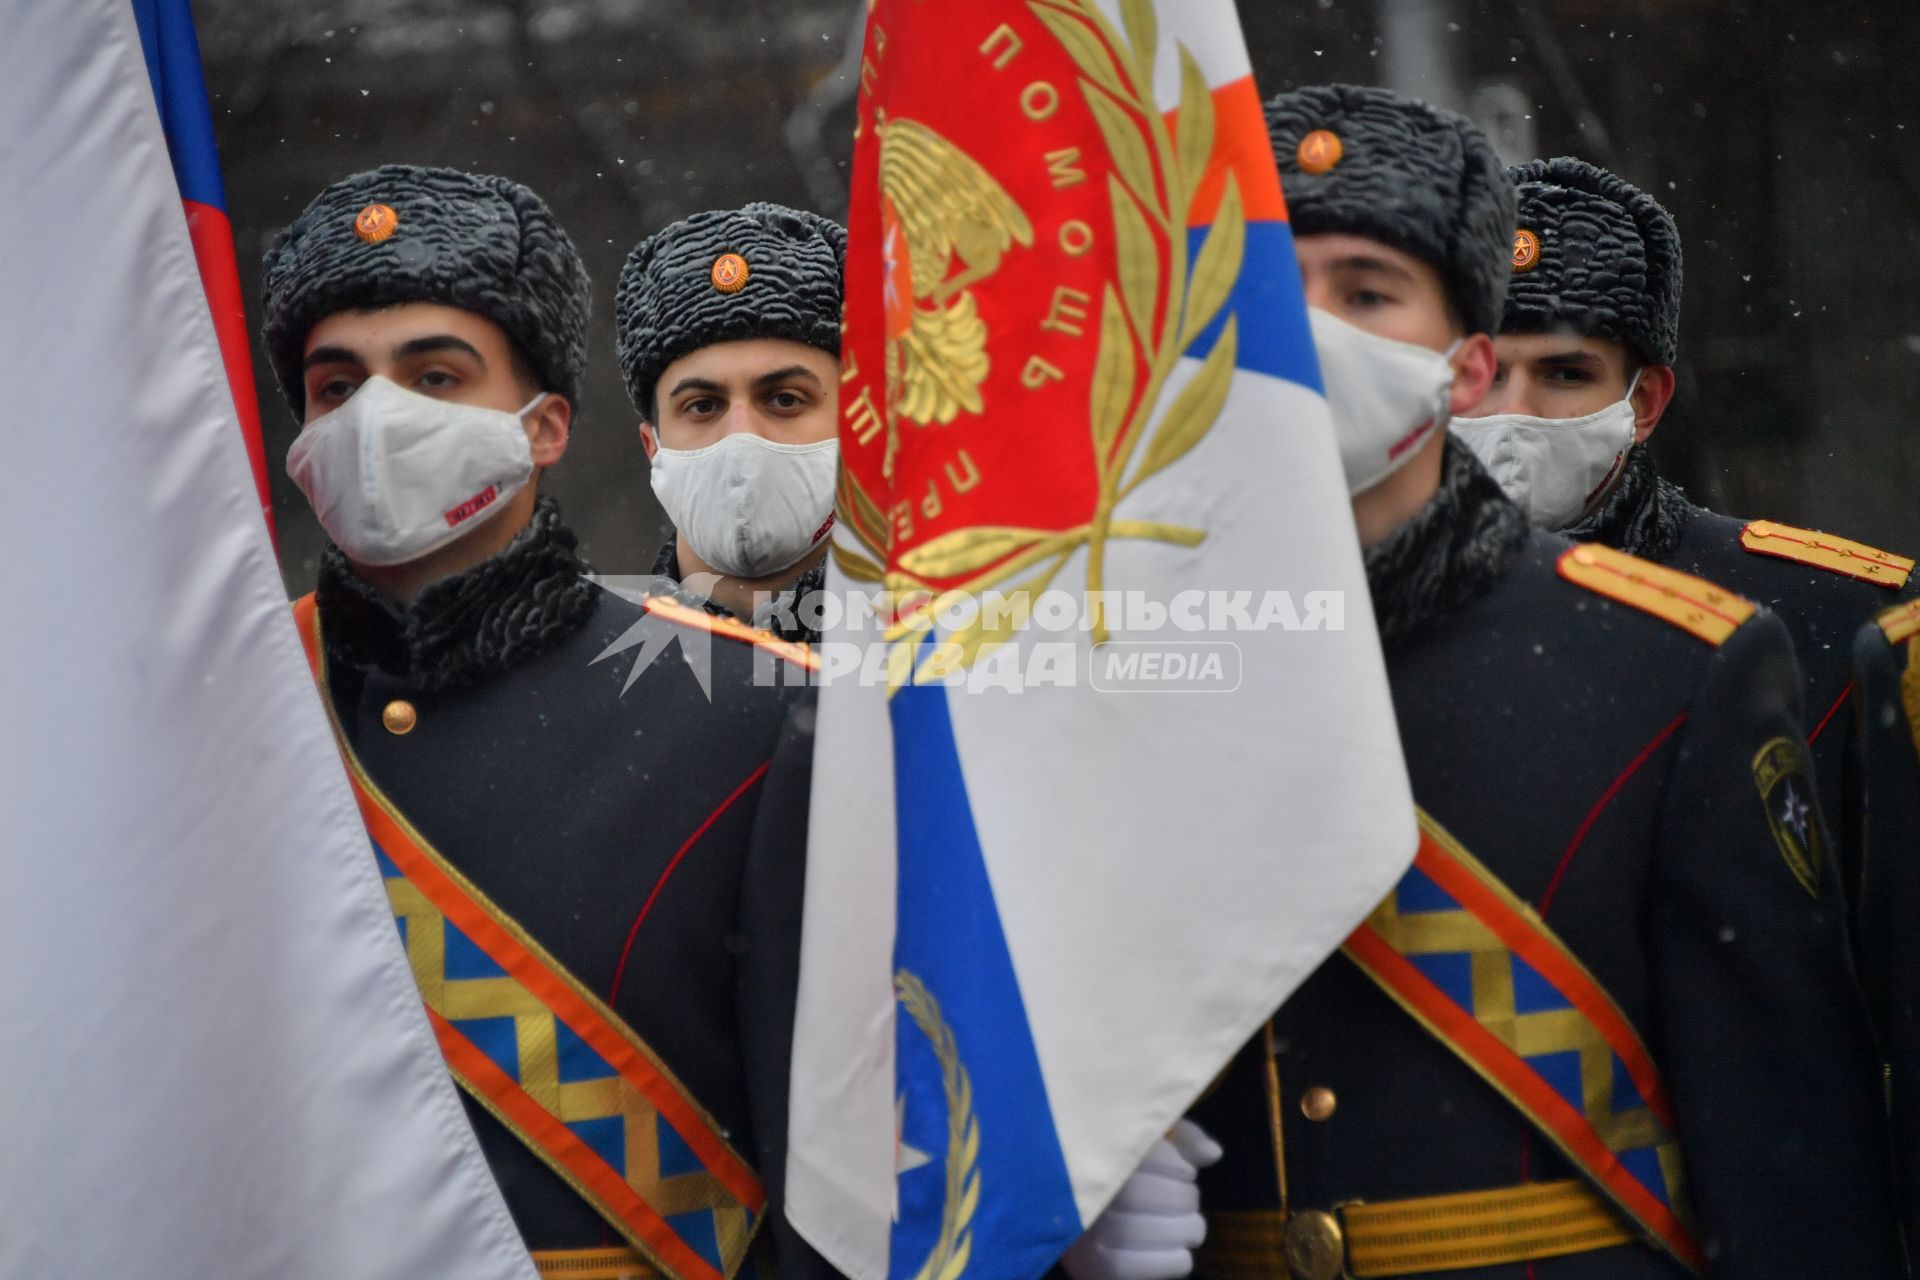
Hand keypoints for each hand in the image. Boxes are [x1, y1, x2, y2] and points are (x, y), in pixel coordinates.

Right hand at [1060, 1121, 1223, 1279]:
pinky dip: (1178, 1258)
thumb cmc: (1124, 1180)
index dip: (1177, 1164)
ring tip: (1183, 1224)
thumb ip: (1180, 1139)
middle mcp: (1090, 1195)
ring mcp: (1095, 1237)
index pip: (1149, 1156)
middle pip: (1154, 1195)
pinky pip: (1162, 1264)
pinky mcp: (1106, 1270)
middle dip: (1186, 1197)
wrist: (1078, 1229)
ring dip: (1188, 1227)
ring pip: (1164, 1231)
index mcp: (1096, 1156)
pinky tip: (1170, 1249)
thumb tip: (1212, 1152)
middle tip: (1185, 1199)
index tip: (1183, 1170)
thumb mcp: (1148, 1147)